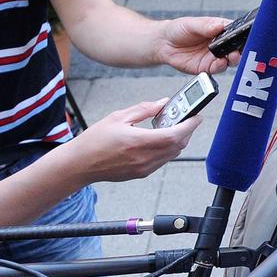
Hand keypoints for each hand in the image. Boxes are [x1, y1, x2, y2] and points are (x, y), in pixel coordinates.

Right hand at [67, 100, 199, 182]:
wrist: (80, 164)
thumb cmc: (95, 140)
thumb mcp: (118, 117)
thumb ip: (144, 109)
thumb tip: (163, 103)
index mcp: (138, 142)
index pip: (174, 135)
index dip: (189, 125)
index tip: (196, 116)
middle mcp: (144, 158)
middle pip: (178, 145)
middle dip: (186, 131)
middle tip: (186, 118)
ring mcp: (144, 168)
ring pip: (172, 154)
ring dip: (177, 140)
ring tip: (172, 126)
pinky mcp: (141, 173)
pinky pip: (163, 160)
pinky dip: (167, 149)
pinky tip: (159, 139)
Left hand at [155, 16, 240, 74]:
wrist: (164, 44)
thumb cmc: (178, 30)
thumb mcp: (191, 23)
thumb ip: (205, 26)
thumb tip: (219, 26)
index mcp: (219, 30)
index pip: (236, 31)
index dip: (242, 34)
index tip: (246, 36)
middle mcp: (220, 44)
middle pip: (236, 47)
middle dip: (240, 49)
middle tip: (239, 50)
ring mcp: (214, 56)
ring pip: (230, 60)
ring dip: (233, 59)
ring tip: (231, 56)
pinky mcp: (207, 67)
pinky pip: (218, 69)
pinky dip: (221, 66)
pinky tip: (220, 62)